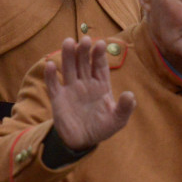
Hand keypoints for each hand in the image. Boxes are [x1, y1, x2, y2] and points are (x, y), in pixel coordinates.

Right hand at [45, 37, 135, 151]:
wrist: (82, 141)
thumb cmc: (101, 127)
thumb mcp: (117, 120)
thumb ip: (125, 108)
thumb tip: (130, 95)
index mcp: (100, 84)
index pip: (100, 65)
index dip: (99, 55)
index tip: (101, 44)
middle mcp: (85, 82)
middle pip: (83, 63)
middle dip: (84, 51)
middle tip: (85, 39)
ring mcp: (71, 89)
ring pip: (69, 68)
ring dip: (68, 55)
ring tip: (68, 42)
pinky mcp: (58, 98)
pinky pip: (53, 85)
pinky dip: (51, 76)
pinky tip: (50, 65)